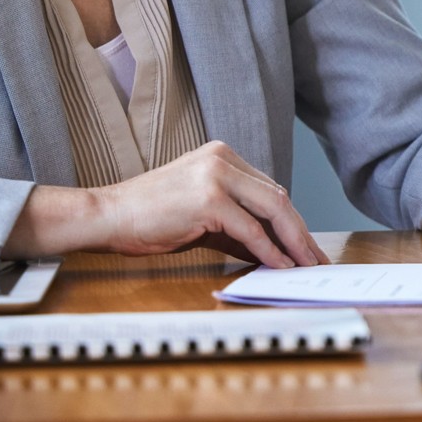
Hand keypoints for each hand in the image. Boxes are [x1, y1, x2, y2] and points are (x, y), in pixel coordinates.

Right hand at [7, 141, 328, 267]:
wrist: (107, 215)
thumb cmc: (149, 218)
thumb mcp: (201, 214)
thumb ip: (237, 225)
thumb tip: (272, 250)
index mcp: (223, 155)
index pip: (270, 189)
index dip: (292, 220)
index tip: (305, 245)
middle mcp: (223, 158)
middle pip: (278, 197)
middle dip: (300, 232)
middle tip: (314, 259)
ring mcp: (216, 175)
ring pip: (272, 209)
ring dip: (293, 242)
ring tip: (304, 266)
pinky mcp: (209, 198)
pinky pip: (250, 229)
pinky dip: (269, 250)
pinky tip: (279, 266)